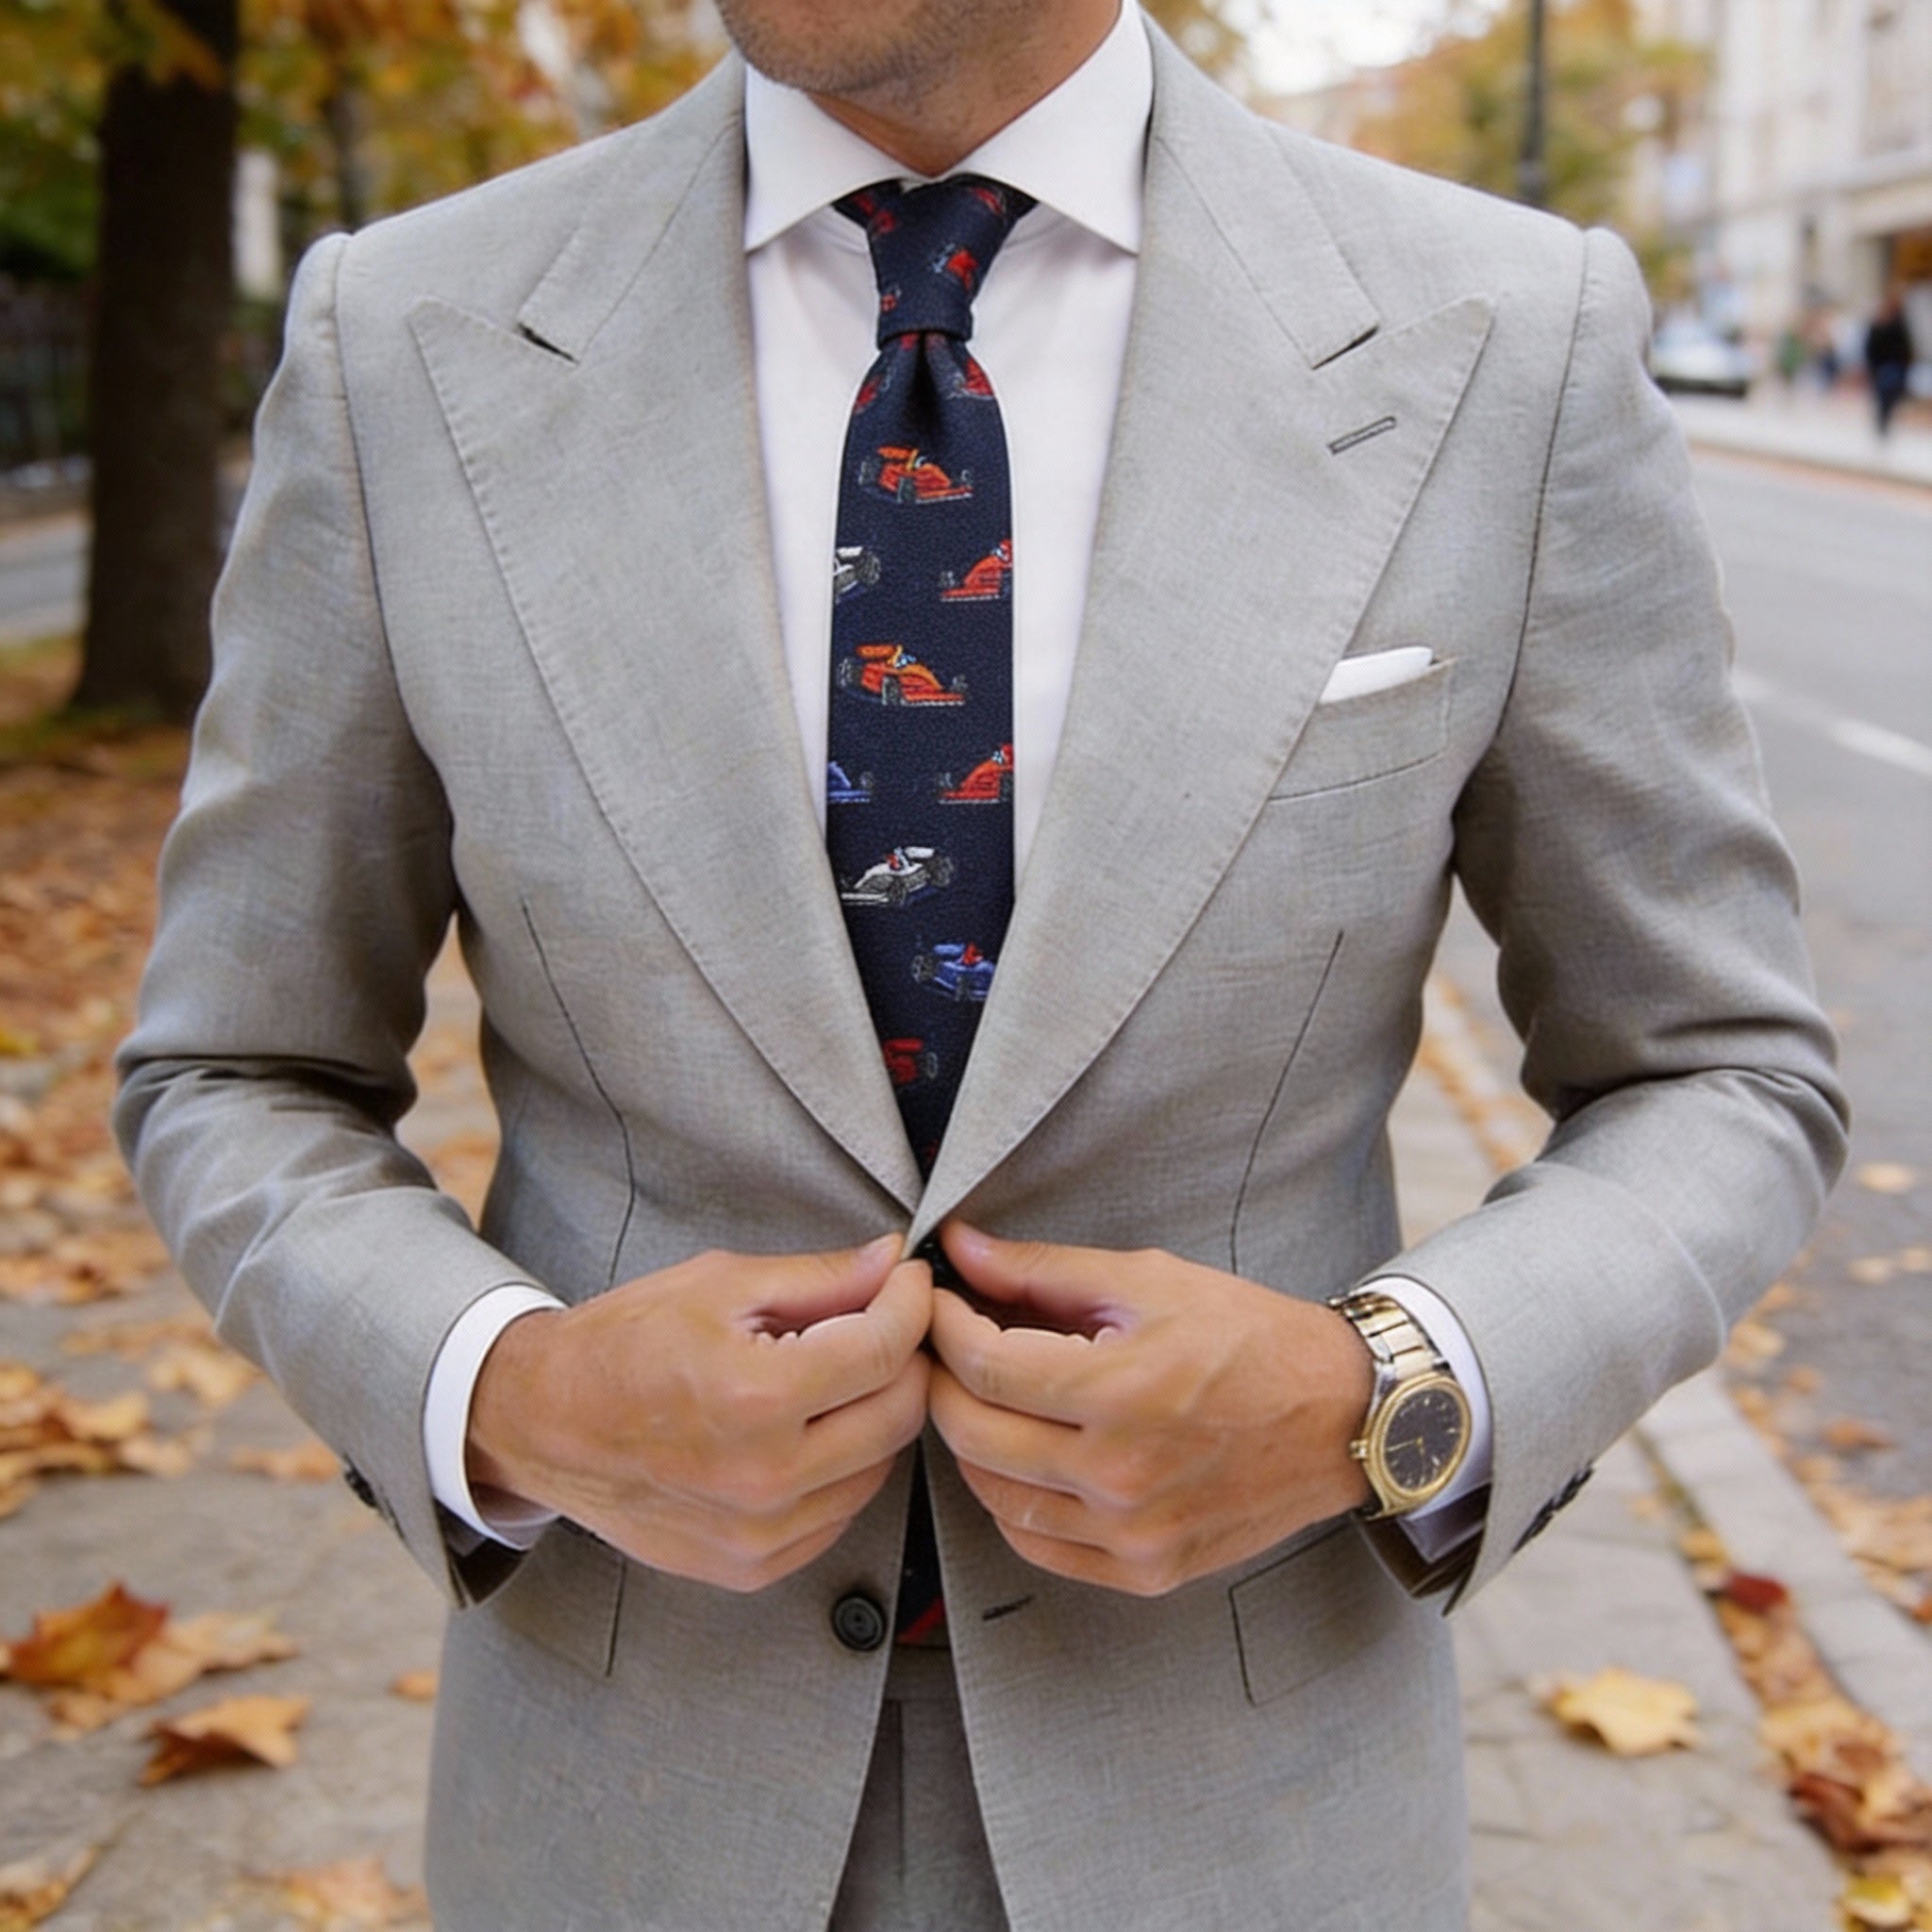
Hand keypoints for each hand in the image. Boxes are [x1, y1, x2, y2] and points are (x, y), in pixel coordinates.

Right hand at [467, 1237, 931, 1591]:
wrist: (544, 1422)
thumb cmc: (624, 1343)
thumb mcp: (719, 1284)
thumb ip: (820, 1278)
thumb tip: (892, 1262)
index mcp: (755, 1397)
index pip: (885, 1350)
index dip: (911, 1303)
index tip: (908, 1281)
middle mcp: (764, 1477)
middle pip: (899, 1413)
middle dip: (904, 1357)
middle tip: (881, 1322)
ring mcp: (759, 1534)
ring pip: (879, 1467)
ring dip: (875, 1413)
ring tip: (836, 1374)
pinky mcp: (752, 1566)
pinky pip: (839, 1512)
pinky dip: (842, 1466)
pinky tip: (807, 1429)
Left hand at [927, 1223, 1373, 1596]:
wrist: (1341, 1416)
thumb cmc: (1251, 1337)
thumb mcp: (1149, 1280)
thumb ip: (1043, 1269)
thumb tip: (960, 1248)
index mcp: (1121, 1391)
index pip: (982, 1365)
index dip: (943, 1326)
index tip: (937, 1302)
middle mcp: (1120, 1474)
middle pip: (972, 1434)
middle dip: (941, 1381)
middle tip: (946, 1346)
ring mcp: (1132, 1533)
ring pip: (994, 1496)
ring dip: (971, 1441)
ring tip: (985, 1396)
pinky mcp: (1146, 1570)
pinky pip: (1038, 1545)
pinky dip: (1011, 1501)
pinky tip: (1024, 1456)